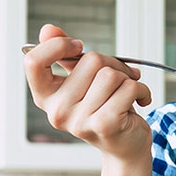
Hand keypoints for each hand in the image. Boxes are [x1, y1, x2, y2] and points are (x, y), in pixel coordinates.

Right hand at [21, 23, 153, 159]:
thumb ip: (64, 55)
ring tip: (127, 92)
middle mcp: (57, 111)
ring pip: (110, 74)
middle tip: (118, 78)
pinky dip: (142, 90)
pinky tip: (140, 101)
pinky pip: (128, 87)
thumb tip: (48, 29)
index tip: (77, 47)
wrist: (125, 146)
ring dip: (128, 78)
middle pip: (89, 60)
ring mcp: (79, 121)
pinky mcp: (104, 124)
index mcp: (46, 97)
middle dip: (112, 63)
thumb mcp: (82, 80)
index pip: (33, 62)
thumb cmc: (104, 108)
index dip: (58, 46)